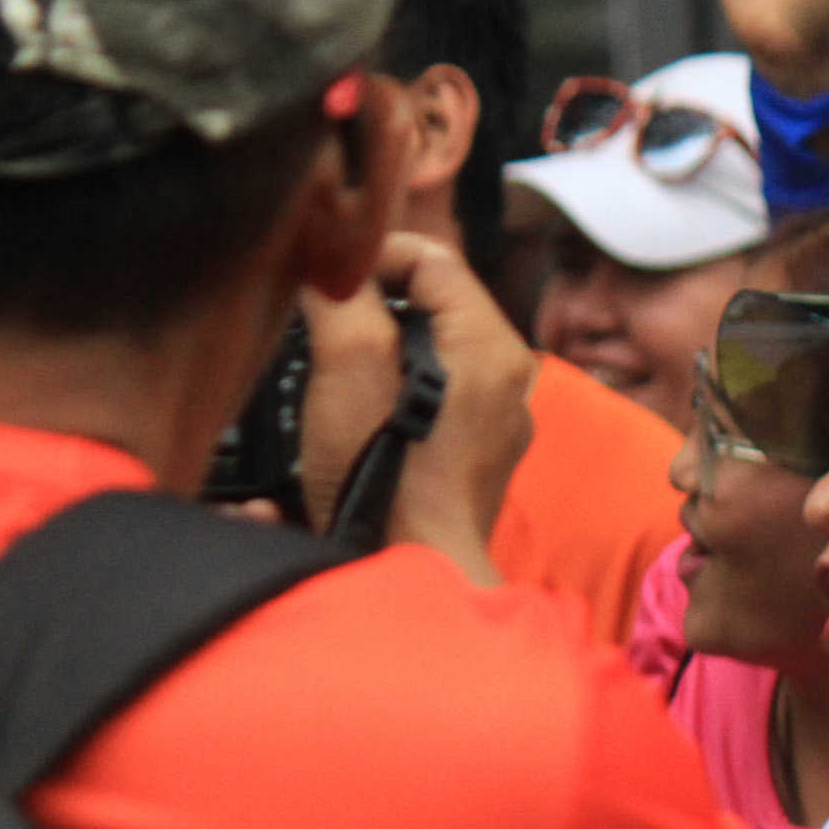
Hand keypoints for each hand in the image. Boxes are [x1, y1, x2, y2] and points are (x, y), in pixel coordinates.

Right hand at [297, 233, 534, 585]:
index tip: (324, 273)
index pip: (433, 257)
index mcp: (492, 348)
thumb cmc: (385, 480)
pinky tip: (354, 421)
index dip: (370, 253)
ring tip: (332, 374)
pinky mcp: (472, 464)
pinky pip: (432, 405)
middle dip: (372, 306)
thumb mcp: (348, 363)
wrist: (404, 575)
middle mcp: (507, 384)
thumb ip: (340, 294)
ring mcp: (494, 428)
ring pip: (430, 356)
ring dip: (376, 354)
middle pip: (433, 307)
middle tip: (321, 321)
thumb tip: (326, 261)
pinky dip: (391, 399)